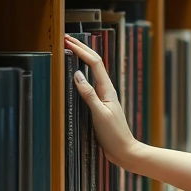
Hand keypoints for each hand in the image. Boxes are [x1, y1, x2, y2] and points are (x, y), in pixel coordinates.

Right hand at [65, 34, 137, 166]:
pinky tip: (75, 77)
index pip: (94, 63)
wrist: (124, 151)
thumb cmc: (114, 135)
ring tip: (70, 50)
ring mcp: (103, 98)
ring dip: (82, 60)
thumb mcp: (99, 114)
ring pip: (92, 74)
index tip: (68, 41)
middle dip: (81, 50)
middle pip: (94, 64)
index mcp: (107, 90)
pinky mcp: (99, 106)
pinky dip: (81, 76)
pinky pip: (89, 86)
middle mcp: (106, 91)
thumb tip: (77, 75)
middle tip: (66, 40)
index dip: (81, 50)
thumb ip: (88, 95)